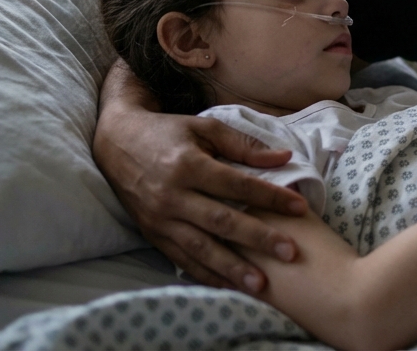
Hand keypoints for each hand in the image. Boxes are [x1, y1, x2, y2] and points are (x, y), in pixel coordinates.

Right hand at [93, 60, 307, 292]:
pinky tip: (229, 286)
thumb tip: (284, 158)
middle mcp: (172, 195)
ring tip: (261, 284)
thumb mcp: (204, 129)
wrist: (116, 144)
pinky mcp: (152, 235)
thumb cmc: (168, 134)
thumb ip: (244, 145)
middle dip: (258, 239)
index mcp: (188, 165)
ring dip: (232, 268)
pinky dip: (206, 275)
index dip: (270, 197)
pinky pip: (182, 259)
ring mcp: (160, 219)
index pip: (236, 185)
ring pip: (201, 248)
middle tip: (290, 252)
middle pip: (221, 221)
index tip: (300, 207)